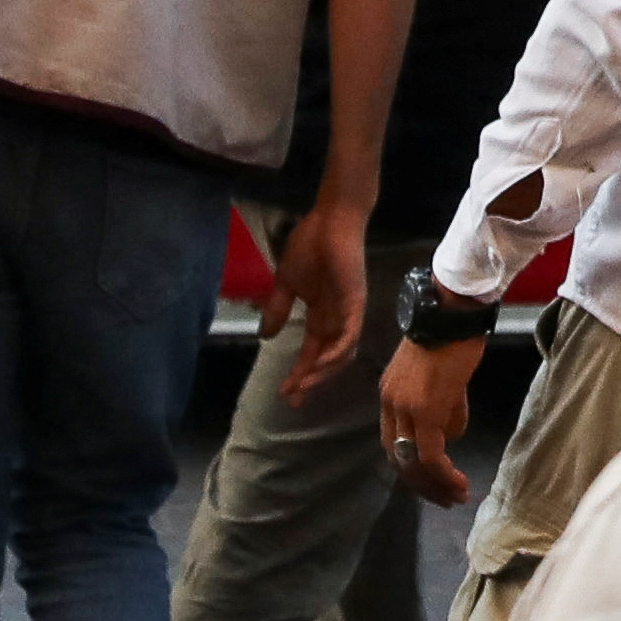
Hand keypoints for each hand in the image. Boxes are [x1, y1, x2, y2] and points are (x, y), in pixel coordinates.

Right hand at [264, 196, 373, 404]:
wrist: (330, 220)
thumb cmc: (310, 245)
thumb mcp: (285, 283)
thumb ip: (277, 309)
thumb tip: (265, 335)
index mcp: (320, 315)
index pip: (310, 352)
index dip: (298, 374)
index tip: (283, 393)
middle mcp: (336, 319)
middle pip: (326, 360)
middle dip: (310, 382)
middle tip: (294, 401)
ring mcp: (348, 312)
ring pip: (341, 354)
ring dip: (323, 373)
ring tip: (304, 386)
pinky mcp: (355, 302)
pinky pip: (349, 335)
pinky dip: (337, 353)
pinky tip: (321, 365)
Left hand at [382, 329, 486, 509]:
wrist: (453, 311)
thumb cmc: (453, 338)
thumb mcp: (444, 378)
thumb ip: (444, 408)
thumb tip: (450, 437)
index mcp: (389, 395)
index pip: (391, 443)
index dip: (409, 467)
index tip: (430, 482)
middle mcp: (390, 404)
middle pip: (397, 458)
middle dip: (421, 484)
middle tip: (443, 499)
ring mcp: (405, 407)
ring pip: (412, 461)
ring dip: (434, 484)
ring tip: (456, 497)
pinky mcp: (425, 409)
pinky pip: (430, 454)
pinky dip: (443, 474)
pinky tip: (459, 484)